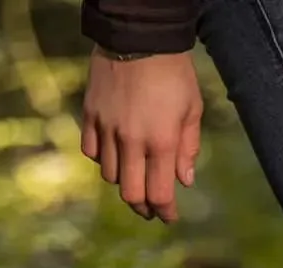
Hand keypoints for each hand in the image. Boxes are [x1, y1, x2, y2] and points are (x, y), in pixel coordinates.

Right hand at [81, 48, 202, 222]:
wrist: (138, 35)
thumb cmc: (173, 73)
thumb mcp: (192, 110)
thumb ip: (188, 148)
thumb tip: (185, 180)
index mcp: (160, 142)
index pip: (160, 194)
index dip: (165, 212)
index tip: (170, 217)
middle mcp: (131, 141)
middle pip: (131, 194)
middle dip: (143, 207)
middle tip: (151, 209)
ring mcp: (107, 128)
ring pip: (110, 176)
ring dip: (125, 182)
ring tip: (136, 179)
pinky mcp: (90, 115)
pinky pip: (92, 151)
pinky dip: (103, 160)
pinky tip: (115, 156)